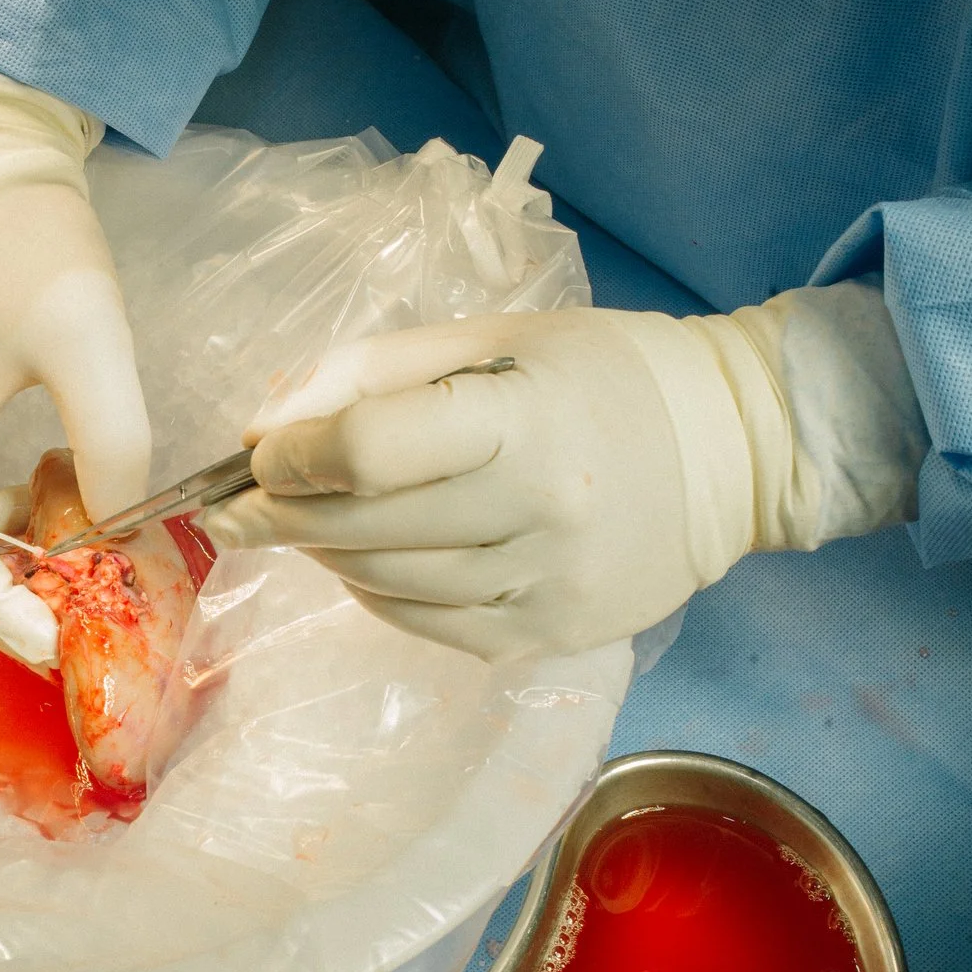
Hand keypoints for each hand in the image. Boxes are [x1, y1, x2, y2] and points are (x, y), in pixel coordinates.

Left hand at [205, 285, 924, 661]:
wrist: (734, 451)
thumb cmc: (602, 374)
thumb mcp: (492, 337)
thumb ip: (372, 371)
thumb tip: (265, 428)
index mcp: (522, 419)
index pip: (368, 450)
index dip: (292, 458)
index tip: (256, 458)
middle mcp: (538, 511)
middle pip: (360, 527)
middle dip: (280, 516)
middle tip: (237, 506)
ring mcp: (545, 584)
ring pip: (383, 584)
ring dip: (324, 555)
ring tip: (303, 525)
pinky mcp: (549, 634)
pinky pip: (425, 624)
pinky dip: (375, 593)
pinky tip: (366, 561)